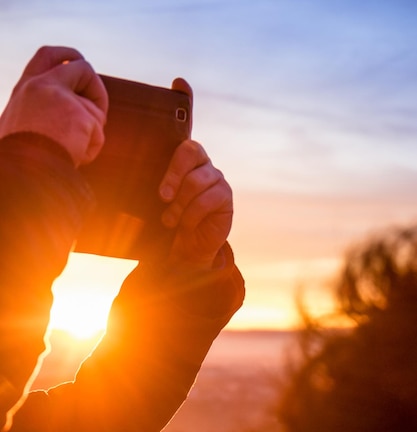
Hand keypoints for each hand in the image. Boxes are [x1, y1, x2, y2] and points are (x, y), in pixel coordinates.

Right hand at [0, 46, 107, 165]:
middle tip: (100, 110)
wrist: (23, 171)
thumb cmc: (21, 159)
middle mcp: (42, 85)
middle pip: (83, 68)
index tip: (80, 63)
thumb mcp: (20, 127)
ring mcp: (61, 98)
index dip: (68, 56)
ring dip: (92, 131)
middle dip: (97, 88)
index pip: (47, 56)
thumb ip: (39, 113)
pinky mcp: (79, 115)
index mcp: (25, 88)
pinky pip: (98, 133)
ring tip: (74, 150)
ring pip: (95, 109)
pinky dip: (91, 148)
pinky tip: (75, 158)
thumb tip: (67, 118)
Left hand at [159, 79, 232, 271]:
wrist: (184, 252)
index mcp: (181, 159)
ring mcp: (216, 177)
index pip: (185, 123)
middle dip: (174, 174)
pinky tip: (185, 224)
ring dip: (180, 203)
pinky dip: (191, 214)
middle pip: (190, 150)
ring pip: (196, 180)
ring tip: (171, 219)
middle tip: (162, 196)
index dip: (185, 100)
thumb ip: (141, 183)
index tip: (179, 82)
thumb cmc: (163, 223)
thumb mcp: (147, 201)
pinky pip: (208, 198)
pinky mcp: (225, 196)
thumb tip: (111, 166)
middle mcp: (201, 162)